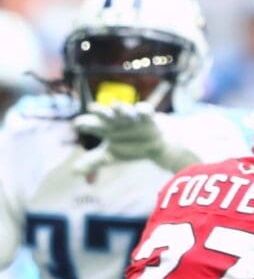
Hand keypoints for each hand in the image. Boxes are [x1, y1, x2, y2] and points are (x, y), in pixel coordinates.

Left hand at [73, 102, 197, 173]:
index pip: (89, 123)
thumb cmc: (127, 146)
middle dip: (100, 111)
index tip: (78, 125)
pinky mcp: (147, 117)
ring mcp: (131, 118)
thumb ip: (93, 162)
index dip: (83, 123)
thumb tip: (74, 172)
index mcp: (103, 128)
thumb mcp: (110, 156)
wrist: (153, 144)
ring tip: (116, 106)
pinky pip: (145, 111)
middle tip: (92, 107)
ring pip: (124, 110)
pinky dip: (143, 110)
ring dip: (120, 108)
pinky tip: (140, 110)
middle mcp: (115, 121)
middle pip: (105, 114)